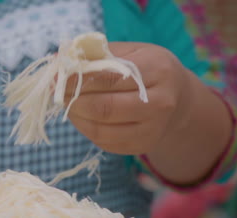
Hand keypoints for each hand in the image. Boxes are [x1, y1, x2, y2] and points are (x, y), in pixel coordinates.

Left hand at [65, 42, 195, 154]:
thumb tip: (60, 59)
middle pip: (104, 108)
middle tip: (57, 93)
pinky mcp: (143, 146)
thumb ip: (99, 54)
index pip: (109, 77)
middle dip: (73, 100)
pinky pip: (105, 142)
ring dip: (76, 117)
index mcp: (158, 70)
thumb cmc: (149, 69)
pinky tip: (80, 117)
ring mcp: (153, 129)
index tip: (58, 77)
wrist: (178, 100)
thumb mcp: (132, 52)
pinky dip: (86, 130)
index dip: (78, 78)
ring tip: (66, 104)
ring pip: (102, 129)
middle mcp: (160, 103)